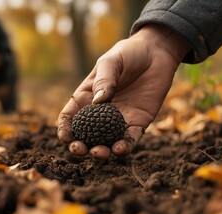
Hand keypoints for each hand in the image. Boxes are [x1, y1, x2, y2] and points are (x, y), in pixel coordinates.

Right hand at [57, 24, 189, 159]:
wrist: (156, 52)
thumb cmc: (127, 54)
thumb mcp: (111, 62)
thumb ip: (104, 80)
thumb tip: (98, 102)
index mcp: (86, 98)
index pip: (70, 117)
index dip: (65, 129)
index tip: (66, 137)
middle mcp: (100, 113)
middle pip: (85, 135)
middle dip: (80, 146)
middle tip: (80, 149)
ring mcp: (118, 120)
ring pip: (106, 142)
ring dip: (101, 151)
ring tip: (100, 152)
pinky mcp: (138, 123)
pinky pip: (130, 139)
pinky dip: (125, 147)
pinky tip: (120, 148)